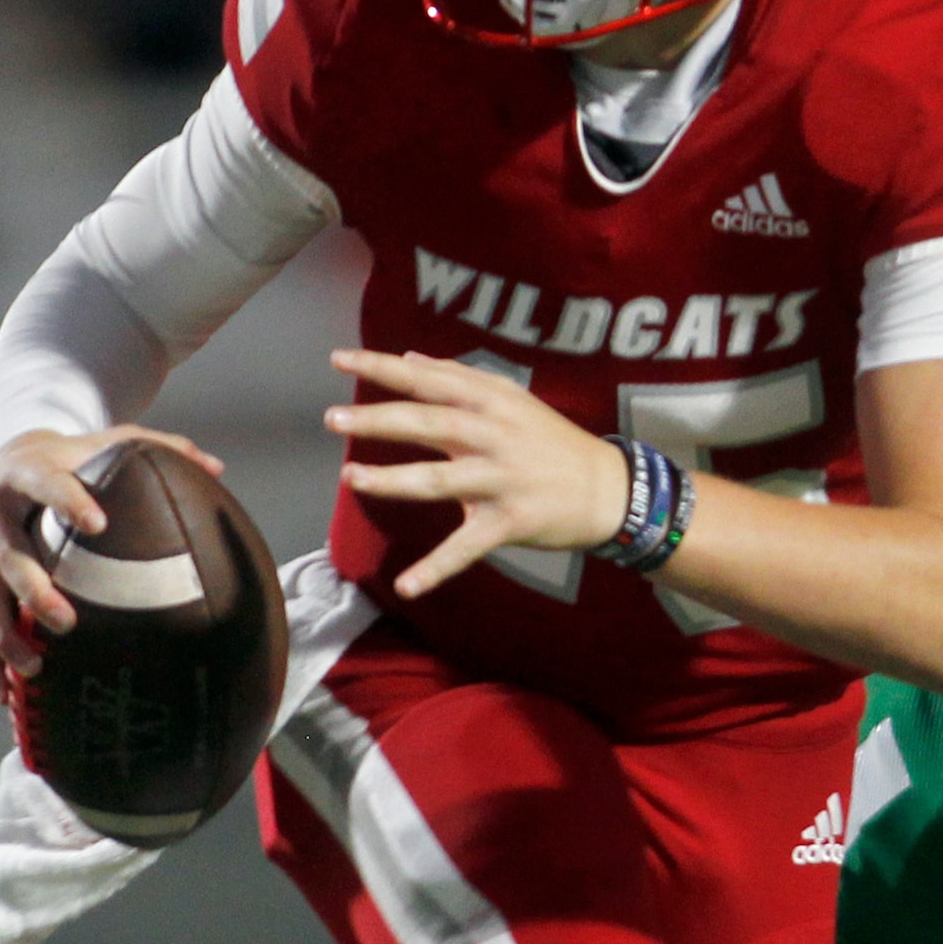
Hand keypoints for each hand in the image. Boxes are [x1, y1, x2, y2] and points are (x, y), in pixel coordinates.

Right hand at [0, 426, 223, 704]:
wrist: (10, 461)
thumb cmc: (78, 458)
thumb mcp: (114, 442)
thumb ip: (162, 449)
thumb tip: (217, 469)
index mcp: (28, 469)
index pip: (47, 483)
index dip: (69, 500)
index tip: (98, 524)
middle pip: (10, 552)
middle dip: (34, 589)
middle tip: (66, 622)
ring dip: (6, 633)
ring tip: (36, 668)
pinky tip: (7, 690)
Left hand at [325, 349, 629, 600]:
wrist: (608, 488)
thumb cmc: (553, 441)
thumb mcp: (512, 399)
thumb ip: (461, 378)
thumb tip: (410, 359)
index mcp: (492, 402)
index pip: (430, 379)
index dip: (384, 367)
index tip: (340, 359)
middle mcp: (495, 436)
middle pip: (429, 423)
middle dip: (379, 420)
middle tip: (333, 418)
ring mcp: (501, 480)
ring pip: (439, 480)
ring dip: (393, 480)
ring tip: (351, 479)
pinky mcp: (509, 522)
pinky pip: (466, 547)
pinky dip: (437, 568)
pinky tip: (406, 584)